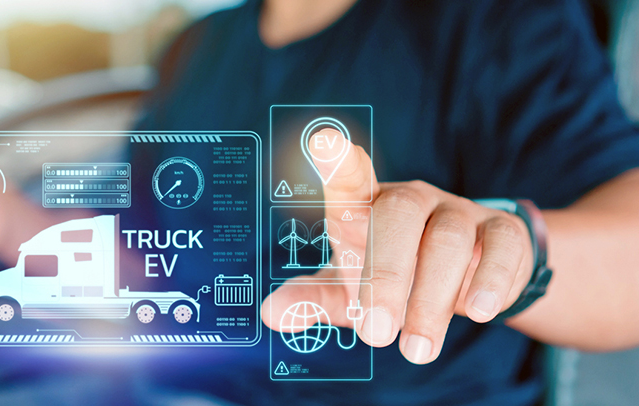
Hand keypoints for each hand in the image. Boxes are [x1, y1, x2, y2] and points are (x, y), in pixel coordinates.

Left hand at [262, 129, 533, 363]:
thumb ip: (313, 299)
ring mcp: (458, 211)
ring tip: (416, 348)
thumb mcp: (349, 292)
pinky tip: (477, 312)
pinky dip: (490, 279)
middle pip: (398, 216)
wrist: (465, 282)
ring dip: (432, 297)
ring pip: (449, 239)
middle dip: (386, 276)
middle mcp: (411, 200)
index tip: (323, 142)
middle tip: (374, 332)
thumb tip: (269, 312)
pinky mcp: (502, 231)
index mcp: (366, 206)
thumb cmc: (392, 280)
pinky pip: (501, 246)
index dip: (338, 162)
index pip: (350, 178)